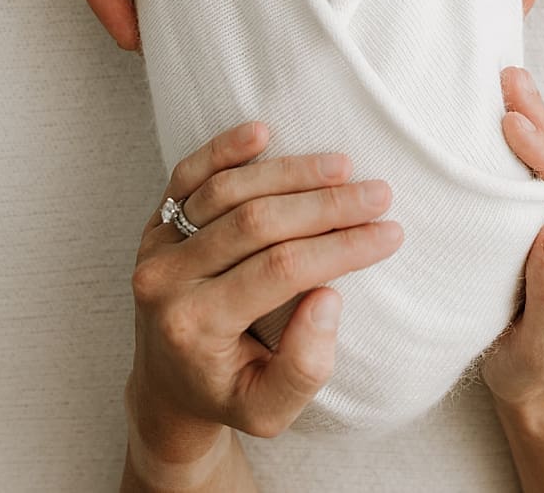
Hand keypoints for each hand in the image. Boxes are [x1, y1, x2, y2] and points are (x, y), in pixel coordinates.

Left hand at [127, 122, 403, 465]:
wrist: (166, 385)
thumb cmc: (228, 394)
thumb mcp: (270, 412)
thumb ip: (304, 368)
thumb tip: (329, 297)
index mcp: (196, 325)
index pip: (279, 271)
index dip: (339, 249)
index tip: (390, 233)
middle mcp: (166, 280)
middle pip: (253, 223)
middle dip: (324, 205)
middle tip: (378, 194)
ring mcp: (154, 246)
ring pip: (224, 192)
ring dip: (287, 173)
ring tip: (342, 166)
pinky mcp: (154, 223)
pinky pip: (185, 177)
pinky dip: (221, 151)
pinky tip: (261, 131)